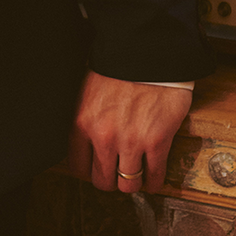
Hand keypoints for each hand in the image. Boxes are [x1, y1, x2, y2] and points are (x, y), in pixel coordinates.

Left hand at [67, 72, 191, 194]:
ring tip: (136, 175)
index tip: (97, 168)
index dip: (89, 171)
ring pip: (128, 185)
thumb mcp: (87, 91)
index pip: (78, 167)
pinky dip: (154, 181)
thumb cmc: (118, 67)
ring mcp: (131, 141)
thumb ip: (85, 118)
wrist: (147, 51)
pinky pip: (154, 176)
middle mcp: (104, 136)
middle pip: (102, 181)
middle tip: (118, 173)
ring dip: (132, 182)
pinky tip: (154, 177)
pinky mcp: (157, 141)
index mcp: (82, 123)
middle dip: (110, 180)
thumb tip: (84, 141)